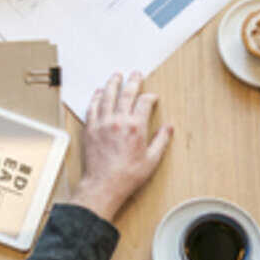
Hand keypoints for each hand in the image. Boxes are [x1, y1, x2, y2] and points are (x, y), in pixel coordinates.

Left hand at [67, 71, 171, 222]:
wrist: (104, 185)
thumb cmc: (127, 175)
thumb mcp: (152, 160)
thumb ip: (161, 140)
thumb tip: (168, 128)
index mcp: (135, 127)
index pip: (144, 102)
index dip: (149, 97)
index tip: (152, 97)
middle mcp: (118, 121)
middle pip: (126, 94)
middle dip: (132, 81)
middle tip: (135, 74)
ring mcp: (102, 123)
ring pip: (107, 96)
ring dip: (112, 84)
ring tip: (116, 76)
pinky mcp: (90, 129)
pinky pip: (92, 107)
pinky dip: (96, 98)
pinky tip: (98, 92)